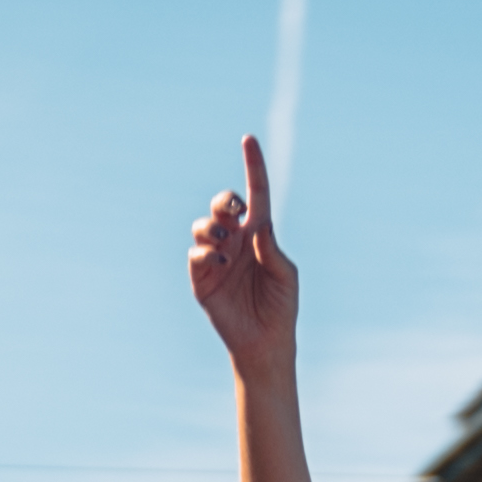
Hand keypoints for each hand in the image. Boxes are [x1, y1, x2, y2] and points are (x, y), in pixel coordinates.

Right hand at [187, 135, 299, 375]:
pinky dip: (206, 252)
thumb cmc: (281, 306)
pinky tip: (221, 262)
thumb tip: (256, 223)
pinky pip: (196, 255)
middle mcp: (236, 241)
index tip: (249, 139)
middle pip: (222, 205)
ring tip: (226, 242)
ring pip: (203, 225)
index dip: (253, 166)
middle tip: (233, 210)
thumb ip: (271, 248)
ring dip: (212, 227)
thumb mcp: (285, 274)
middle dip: (224, 200)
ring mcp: (217, 258)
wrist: (265, 342)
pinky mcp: (202, 278)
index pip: (256, 193)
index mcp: (260, 234)